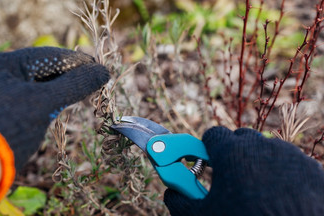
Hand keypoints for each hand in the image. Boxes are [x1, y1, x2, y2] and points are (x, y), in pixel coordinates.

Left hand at [0, 47, 109, 169]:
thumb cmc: (9, 127)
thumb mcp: (44, 102)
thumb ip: (75, 85)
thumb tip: (103, 72)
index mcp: (2, 63)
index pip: (48, 56)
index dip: (77, 61)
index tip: (100, 68)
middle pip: (43, 69)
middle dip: (69, 75)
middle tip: (95, 81)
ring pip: (38, 84)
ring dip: (61, 88)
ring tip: (84, 92)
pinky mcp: (3, 110)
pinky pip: (32, 98)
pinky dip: (49, 100)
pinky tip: (64, 103)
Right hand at [164, 127, 323, 215]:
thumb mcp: (203, 215)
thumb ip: (180, 200)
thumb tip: (172, 192)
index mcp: (232, 153)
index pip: (213, 135)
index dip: (205, 148)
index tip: (203, 162)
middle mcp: (262, 146)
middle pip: (240, 139)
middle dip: (232, 153)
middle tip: (228, 177)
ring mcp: (290, 156)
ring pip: (265, 150)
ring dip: (256, 163)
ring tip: (255, 190)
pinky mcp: (310, 169)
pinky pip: (288, 163)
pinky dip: (280, 173)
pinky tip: (276, 195)